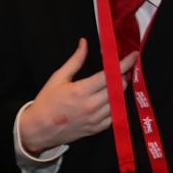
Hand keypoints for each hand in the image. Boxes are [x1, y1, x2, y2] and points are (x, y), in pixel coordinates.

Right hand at [18, 38, 136, 154]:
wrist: (37, 130)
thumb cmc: (46, 102)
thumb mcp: (58, 78)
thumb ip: (75, 60)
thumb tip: (85, 42)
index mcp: (81, 91)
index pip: (110, 75)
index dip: (125, 64)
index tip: (134, 55)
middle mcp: (91, 106)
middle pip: (119, 87)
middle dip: (123, 76)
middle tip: (122, 70)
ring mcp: (95, 119)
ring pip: (118, 101)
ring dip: (120, 90)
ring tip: (117, 83)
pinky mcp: (96, 129)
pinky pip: (114, 115)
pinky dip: (115, 105)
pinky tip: (110, 99)